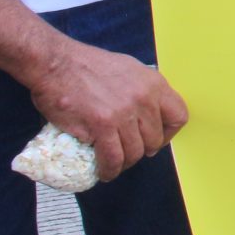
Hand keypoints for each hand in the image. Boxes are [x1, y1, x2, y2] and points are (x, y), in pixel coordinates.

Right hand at [24, 37, 189, 180]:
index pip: (179, 116)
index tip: (155, 139)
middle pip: (155, 139)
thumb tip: (149, 110)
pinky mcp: (102, 125)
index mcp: (153, 83)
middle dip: (142, 150)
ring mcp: (124, 113)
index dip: (168, 133)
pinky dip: (109, 169)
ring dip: (124, 163)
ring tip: (114, 163)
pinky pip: (113, 157)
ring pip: (134, 152)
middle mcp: (144, 99)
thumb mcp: (128, 69)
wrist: (55, 63)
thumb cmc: (87, 65)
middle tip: (128, 152)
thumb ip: (142, 90)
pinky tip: (104, 171)